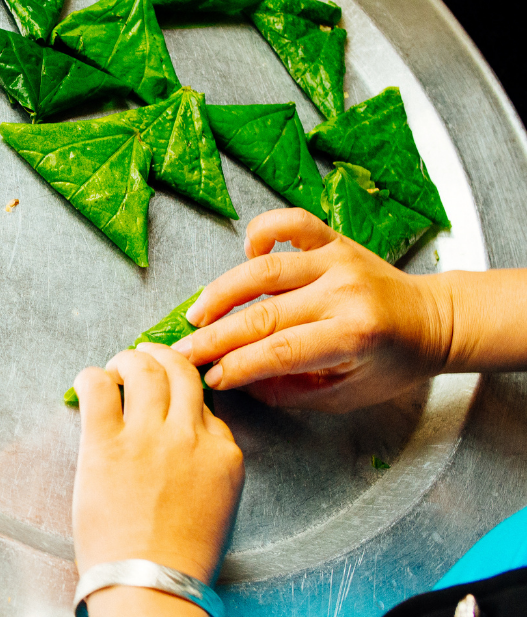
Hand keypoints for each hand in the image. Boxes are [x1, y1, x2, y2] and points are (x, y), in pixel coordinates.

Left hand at [71, 344, 243, 583]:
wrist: (149, 585)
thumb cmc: (178, 561)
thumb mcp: (219, 509)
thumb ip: (208, 469)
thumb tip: (186, 445)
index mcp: (224, 455)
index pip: (206, 406)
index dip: (184, 397)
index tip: (167, 398)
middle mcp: (190, 436)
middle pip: (180, 374)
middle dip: (163, 358)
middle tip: (144, 357)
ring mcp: (148, 436)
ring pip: (143, 369)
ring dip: (128, 359)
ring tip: (117, 365)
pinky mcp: (106, 442)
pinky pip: (98, 388)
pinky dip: (92, 375)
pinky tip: (88, 379)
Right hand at [172, 209, 453, 412]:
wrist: (433, 320)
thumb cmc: (390, 363)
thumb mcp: (345, 395)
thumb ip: (290, 391)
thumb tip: (239, 382)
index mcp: (353, 335)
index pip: (279, 352)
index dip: (236, 366)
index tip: (208, 377)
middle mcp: (344, 293)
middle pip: (263, 315)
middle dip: (215, 337)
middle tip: (182, 350)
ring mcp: (338, 261)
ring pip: (265, 271)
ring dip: (222, 291)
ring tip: (197, 313)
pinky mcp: (334, 239)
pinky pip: (292, 222)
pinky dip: (263, 232)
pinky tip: (246, 253)